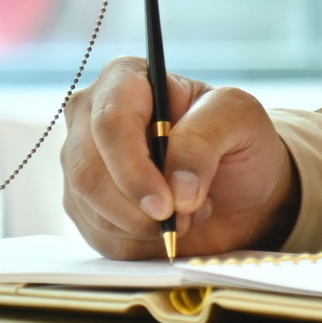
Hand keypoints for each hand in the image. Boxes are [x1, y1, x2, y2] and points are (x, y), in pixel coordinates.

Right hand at [62, 56, 300, 258]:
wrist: (238, 186)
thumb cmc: (236, 139)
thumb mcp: (239, 119)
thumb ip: (206, 139)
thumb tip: (177, 188)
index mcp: (125, 79)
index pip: (110, 123)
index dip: (133, 169)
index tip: (166, 205)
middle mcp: (92, 117)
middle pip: (88, 172)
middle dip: (138, 208)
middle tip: (183, 219)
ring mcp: (82, 163)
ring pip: (91, 209)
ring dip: (144, 227)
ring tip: (187, 213)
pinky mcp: (84, 205)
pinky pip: (98, 236)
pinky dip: (139, 243)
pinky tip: (167, 226)